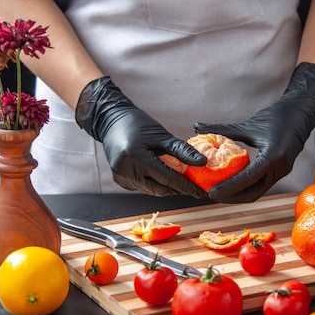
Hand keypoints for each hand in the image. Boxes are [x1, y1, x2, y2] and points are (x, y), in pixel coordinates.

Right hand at [76, 77, 207, 196]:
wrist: (112, 121)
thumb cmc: (138, 125)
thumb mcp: (162, 136)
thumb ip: (182, 151)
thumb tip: (202, 162)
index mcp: (136, 158)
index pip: (167, 178)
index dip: (186, 187)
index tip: (201, 192)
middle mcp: (126, 171)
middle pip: (159, 189)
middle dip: (177, 189)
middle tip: (193, 186)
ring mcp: (121, 178)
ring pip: (151, 190)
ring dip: (166, 186)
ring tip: (179, 178)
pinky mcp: (120, 180)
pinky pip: (143, 187)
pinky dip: (154, 183)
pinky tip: (160, 174)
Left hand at [194, 62, 314, 202]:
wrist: (303, 112)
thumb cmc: (277, 115)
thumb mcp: (249, 125)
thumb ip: (223, 129)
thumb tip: (196, 127)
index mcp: (273, 156)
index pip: (247, 178)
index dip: (228, 188)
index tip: (211, 193)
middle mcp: (280, 168)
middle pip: (253, 192)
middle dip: (232, 197)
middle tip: (211, 195)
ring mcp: (282, 171)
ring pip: (258, 191)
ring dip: (238, 194)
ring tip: (218, 192)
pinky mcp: (282, 171)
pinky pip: (262, 184)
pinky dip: (246, 187)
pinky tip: (232, 184)